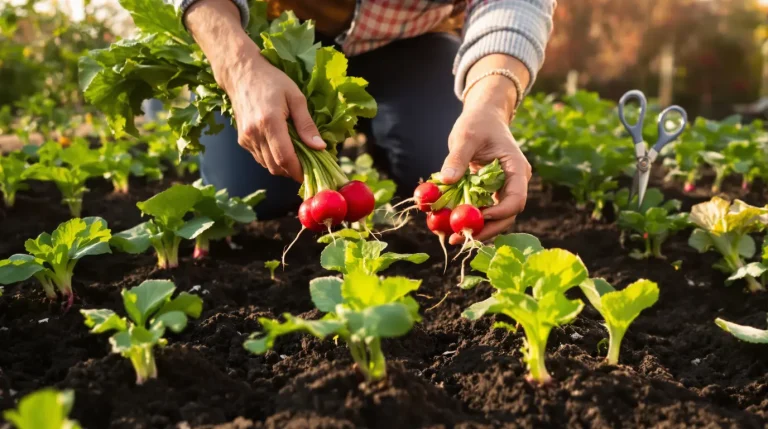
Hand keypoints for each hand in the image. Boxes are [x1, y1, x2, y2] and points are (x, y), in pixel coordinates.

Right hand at [222, 47, 325, 181]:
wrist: (241, 73)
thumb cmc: (272, 80)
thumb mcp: (296, 97)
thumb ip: (307, 124)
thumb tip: (320, 147)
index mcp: (269, 122)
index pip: (285, 158)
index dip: (299, 171)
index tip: (311, 173)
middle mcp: (254, 133)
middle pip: (276, 166)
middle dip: (292, 171)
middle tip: (307, 166)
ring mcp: (246, 138)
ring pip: (267, 165)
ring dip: (283, 166)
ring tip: (297, 157)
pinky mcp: (242, 140)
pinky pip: (260, 158)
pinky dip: (272, 159)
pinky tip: (281, 148)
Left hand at [442, 77, 531, 245]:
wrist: (483, 116)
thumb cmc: (478, 122)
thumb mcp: (466, 136)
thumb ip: (457, 158)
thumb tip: (447, 180)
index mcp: (517, 169)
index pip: (516, 199)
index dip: (499, 214)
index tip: (477, 219)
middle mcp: (514, 183)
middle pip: (506, 215)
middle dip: (485, 229)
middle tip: (460, 238)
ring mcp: (503, 189)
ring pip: (494, 217)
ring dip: (476, 228)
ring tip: (451, 237)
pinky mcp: (490, 192)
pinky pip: (482, 210)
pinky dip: (468, 218)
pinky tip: (450, 225)